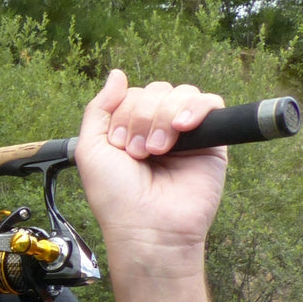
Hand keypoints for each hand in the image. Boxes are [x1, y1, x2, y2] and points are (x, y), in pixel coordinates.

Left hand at [74, 69, 227, 278]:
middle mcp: (157, 129)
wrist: (147, 227)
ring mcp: (185, 134)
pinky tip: (182, 128)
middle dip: (141, 117)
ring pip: (180, 93)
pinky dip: (195, 108)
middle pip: (155, 91)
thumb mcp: (90, 150)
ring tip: (157, 150)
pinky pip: (211, 103)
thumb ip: (98, 109)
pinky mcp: (212, 141)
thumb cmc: (116, 198)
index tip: (119, 146)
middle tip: (137, 153)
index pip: (131, 94)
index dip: (123, 113)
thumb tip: (116, 74)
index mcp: (129, 130)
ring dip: (162, 118)